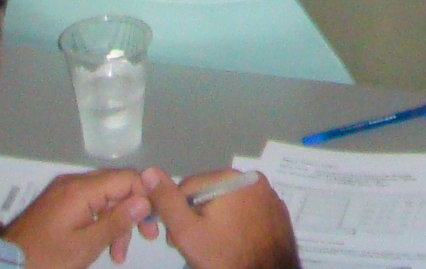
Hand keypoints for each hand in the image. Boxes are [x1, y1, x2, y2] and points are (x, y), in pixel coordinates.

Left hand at [4, 170, 157, 268]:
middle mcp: (73, 182)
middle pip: (117, 185)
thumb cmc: (47, 258)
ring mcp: (63, 191)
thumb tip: (145, 200)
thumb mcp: (85, 246)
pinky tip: (101, 242)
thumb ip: (117, 222)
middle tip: (144, 238)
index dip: (146, 196)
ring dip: (116, 221)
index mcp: (81, 189)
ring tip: (117, 254)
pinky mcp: (57, 202)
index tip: (153, 223)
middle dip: (132, 211)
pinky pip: (88, 203)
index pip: (127, 178)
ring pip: (104, 196)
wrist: (6, 265)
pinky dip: (100, 220)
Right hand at [142, 168, 299, 268]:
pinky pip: (247, 212)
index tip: (179, 237)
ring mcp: (268, 194)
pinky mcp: (277, 211)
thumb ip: (167, 201)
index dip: (178, 214)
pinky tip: (235, 243)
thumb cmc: (224, 255)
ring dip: (216, 221)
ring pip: (228, 204)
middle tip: (198, 246)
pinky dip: (237, 224)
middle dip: (197, 218)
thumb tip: (148, 171)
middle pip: (209, 195)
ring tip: (216, 247)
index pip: (188, 188)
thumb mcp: (187, 231)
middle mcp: (252, 178)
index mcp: (230, 177)